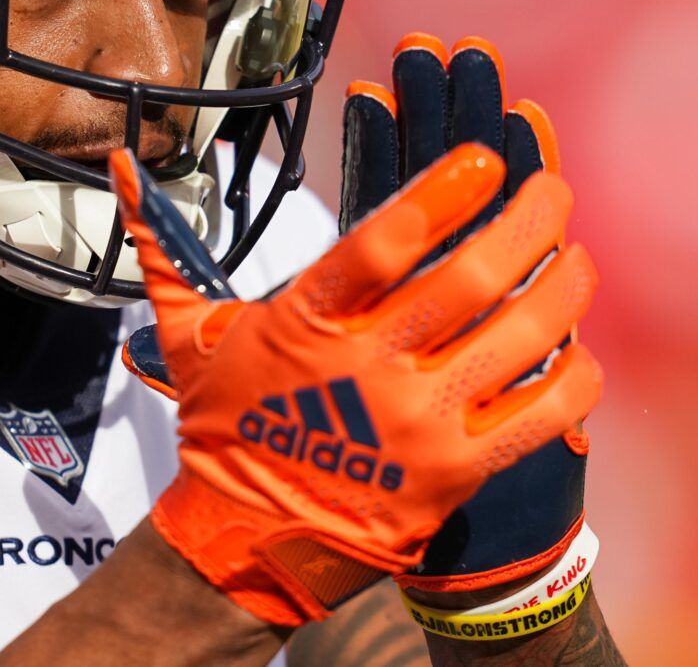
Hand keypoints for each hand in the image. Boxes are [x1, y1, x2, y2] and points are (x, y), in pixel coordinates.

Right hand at [110, 144, 600, 626]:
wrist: (245, 538)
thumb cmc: (225, 424)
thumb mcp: (190, 331)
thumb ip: (166, 244)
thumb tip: (119, 166)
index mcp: (307, 322)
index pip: (382, 242)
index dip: (440, 194)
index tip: (484, 159)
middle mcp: (367, 367)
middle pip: (468, 278)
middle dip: (525, 222)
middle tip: (552, 188)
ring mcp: (416, 423)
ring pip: (516, 339)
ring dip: (561, 287)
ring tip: (575, 254)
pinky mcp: (454, 472)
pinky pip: (538, 417)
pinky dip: (572, 378)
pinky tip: (578, 348)